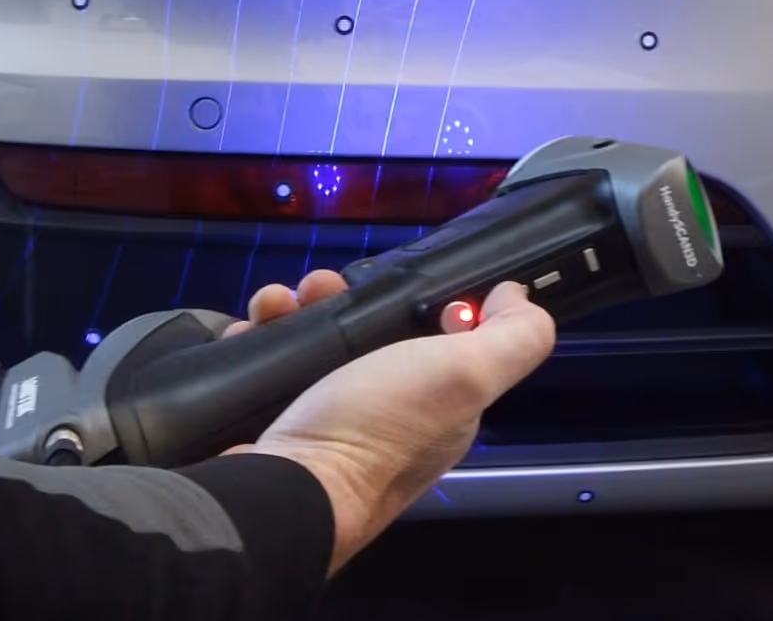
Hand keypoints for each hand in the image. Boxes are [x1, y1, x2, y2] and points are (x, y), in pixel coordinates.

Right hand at [223, 271, 554, 574]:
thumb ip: (511, 338)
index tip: (395, 283)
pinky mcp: (284, 422)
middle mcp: (390, 413)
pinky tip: (252, 330)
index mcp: (441, 405)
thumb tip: (520, 297)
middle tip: (320, 287)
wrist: (283, 490)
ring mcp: (333, 420)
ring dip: (298, 310)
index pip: (443, 337)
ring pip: (320, 342)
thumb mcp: (464, 375)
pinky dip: (263, 339)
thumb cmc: (375, 430)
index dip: (423, 301)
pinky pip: (276, 365)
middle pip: (373, 334)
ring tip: (277, 303)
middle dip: (345, 299)